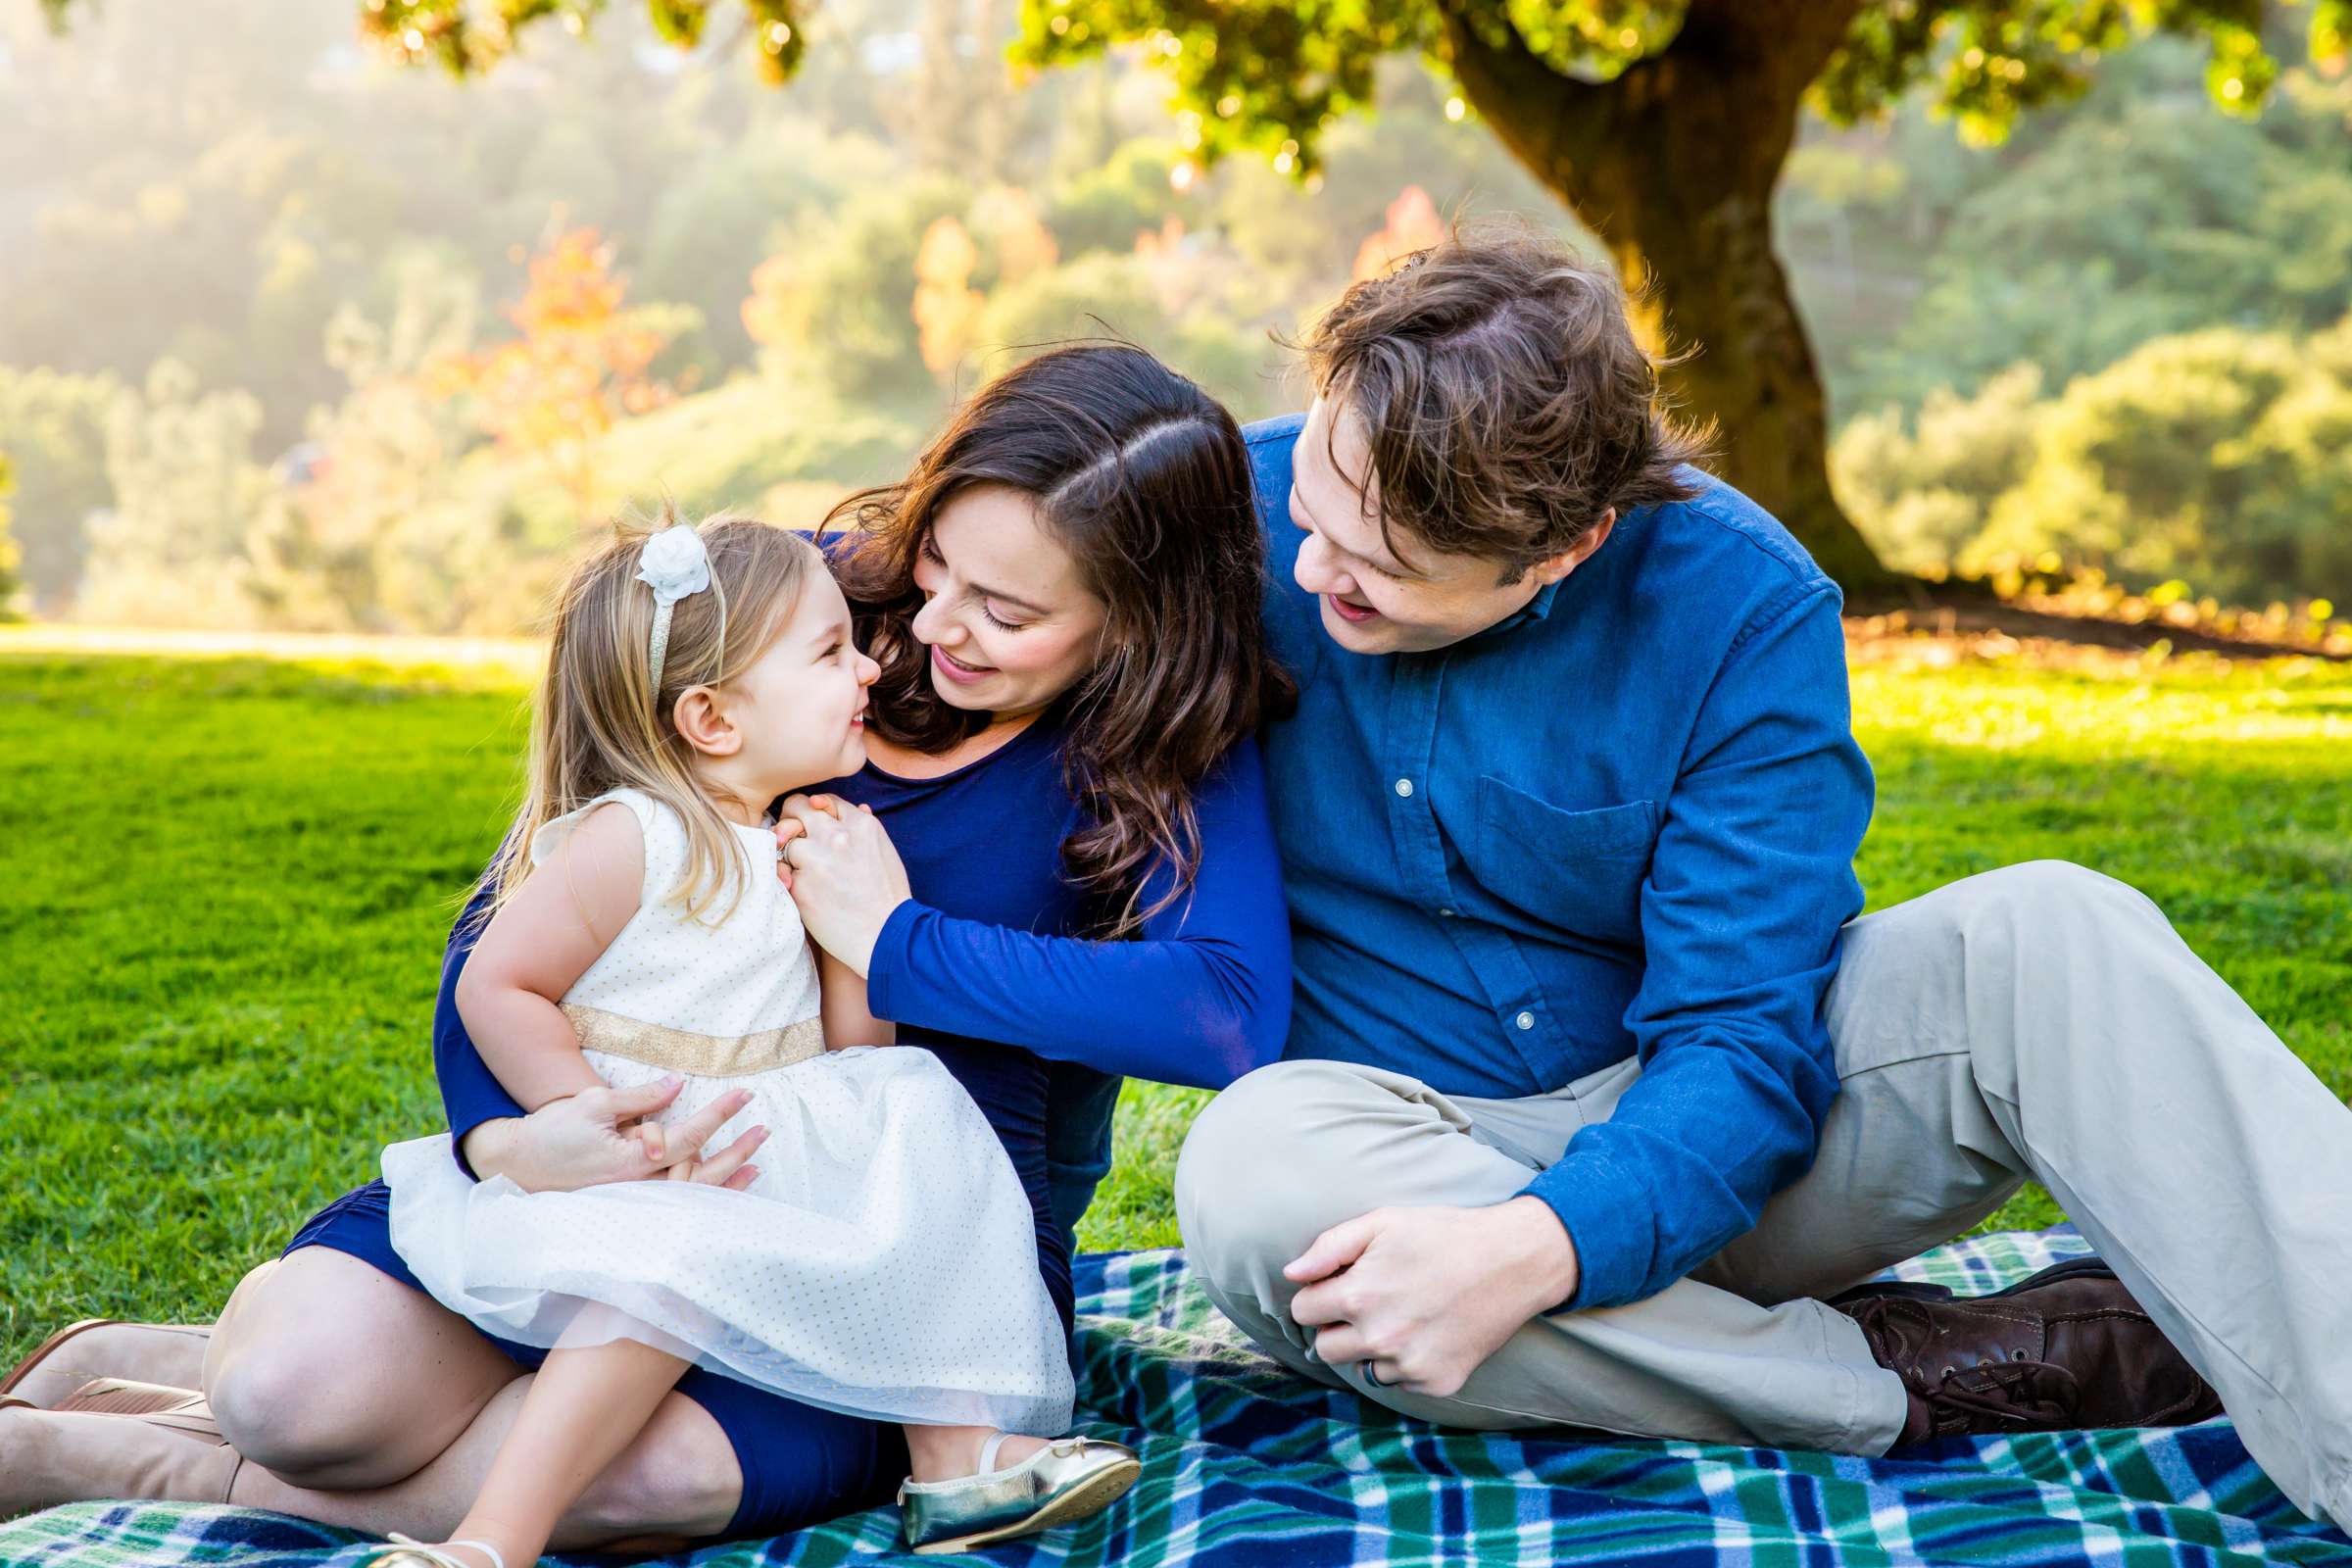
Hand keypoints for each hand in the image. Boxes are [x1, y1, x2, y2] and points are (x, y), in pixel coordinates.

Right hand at [462, 1078, 767, 1193]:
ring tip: (757, 1163)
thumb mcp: (595, 1104)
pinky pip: (676, 1202)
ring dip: (727, 1178)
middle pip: (700, 1172)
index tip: (745, 1095)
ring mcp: (634, 1200)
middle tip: (765, 1130)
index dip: (719, 1115)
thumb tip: (678, 1082)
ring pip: (691, 1194)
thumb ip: (640, 1097)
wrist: (517, 1167)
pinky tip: (723, 1185)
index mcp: (632, 1159)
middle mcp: (638, 1186)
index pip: (689, 1135)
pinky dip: (704, 1194)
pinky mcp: (629, 1204)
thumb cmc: (554, 1132)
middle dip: (735, 1150)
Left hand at [774, 793, 911, 975]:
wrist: (888, 936)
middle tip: (791, 837)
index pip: (825, 801)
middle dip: (791, 820)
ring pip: (784, 840)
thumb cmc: (890, 898)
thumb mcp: (886, 853)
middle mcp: (837, 835)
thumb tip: (859, 807)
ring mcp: (816, 859)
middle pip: (796, 807)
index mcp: (861, 824)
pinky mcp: (800, 885)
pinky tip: (806, 894)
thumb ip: (866, 830)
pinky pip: (781, 871)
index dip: (815, 812)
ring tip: (805, 874)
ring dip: (790, 855)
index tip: (813, 824)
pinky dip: (789, 881)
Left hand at [1283, 1196, 1580, 1397]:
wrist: (1513, 1261)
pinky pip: (1401, 1382)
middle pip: (1325, 1349)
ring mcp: (1409, 1366)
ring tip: (1404, 1315)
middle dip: (1337, 1327)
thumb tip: (1291, 1274)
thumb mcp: (1383, 1222)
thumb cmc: (1444, 1234)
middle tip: (1370, 1302)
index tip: (1340, 1285)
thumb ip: (1329, 1248)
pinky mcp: (1437, 1383)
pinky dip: (1407, 1363)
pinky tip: (1429, 1333)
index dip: (1318, 1295)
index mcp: (1358, 1296)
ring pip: (1363, 1368)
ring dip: (1373, 1348)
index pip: (1303, 1312)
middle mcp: (1379, 1338)